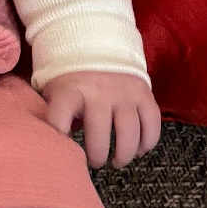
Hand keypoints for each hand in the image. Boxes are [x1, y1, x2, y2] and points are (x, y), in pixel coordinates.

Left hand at [43, 71, 161, 169]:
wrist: (100, 45)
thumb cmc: (74, 80)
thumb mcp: (56, 91)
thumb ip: (55, 115)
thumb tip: (56, 148)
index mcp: (70, 90)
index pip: (59, 115)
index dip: (57, 135)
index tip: (60, 153)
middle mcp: (98, 91)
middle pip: (99, 134)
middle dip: (97, 156)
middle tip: (95, 162)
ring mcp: (124, 92)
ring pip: (129, 133)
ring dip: (124, 154)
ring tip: (116, 161)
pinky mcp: (143, 93)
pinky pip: (152, 123)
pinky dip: (148, 142)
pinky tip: (138, 150)